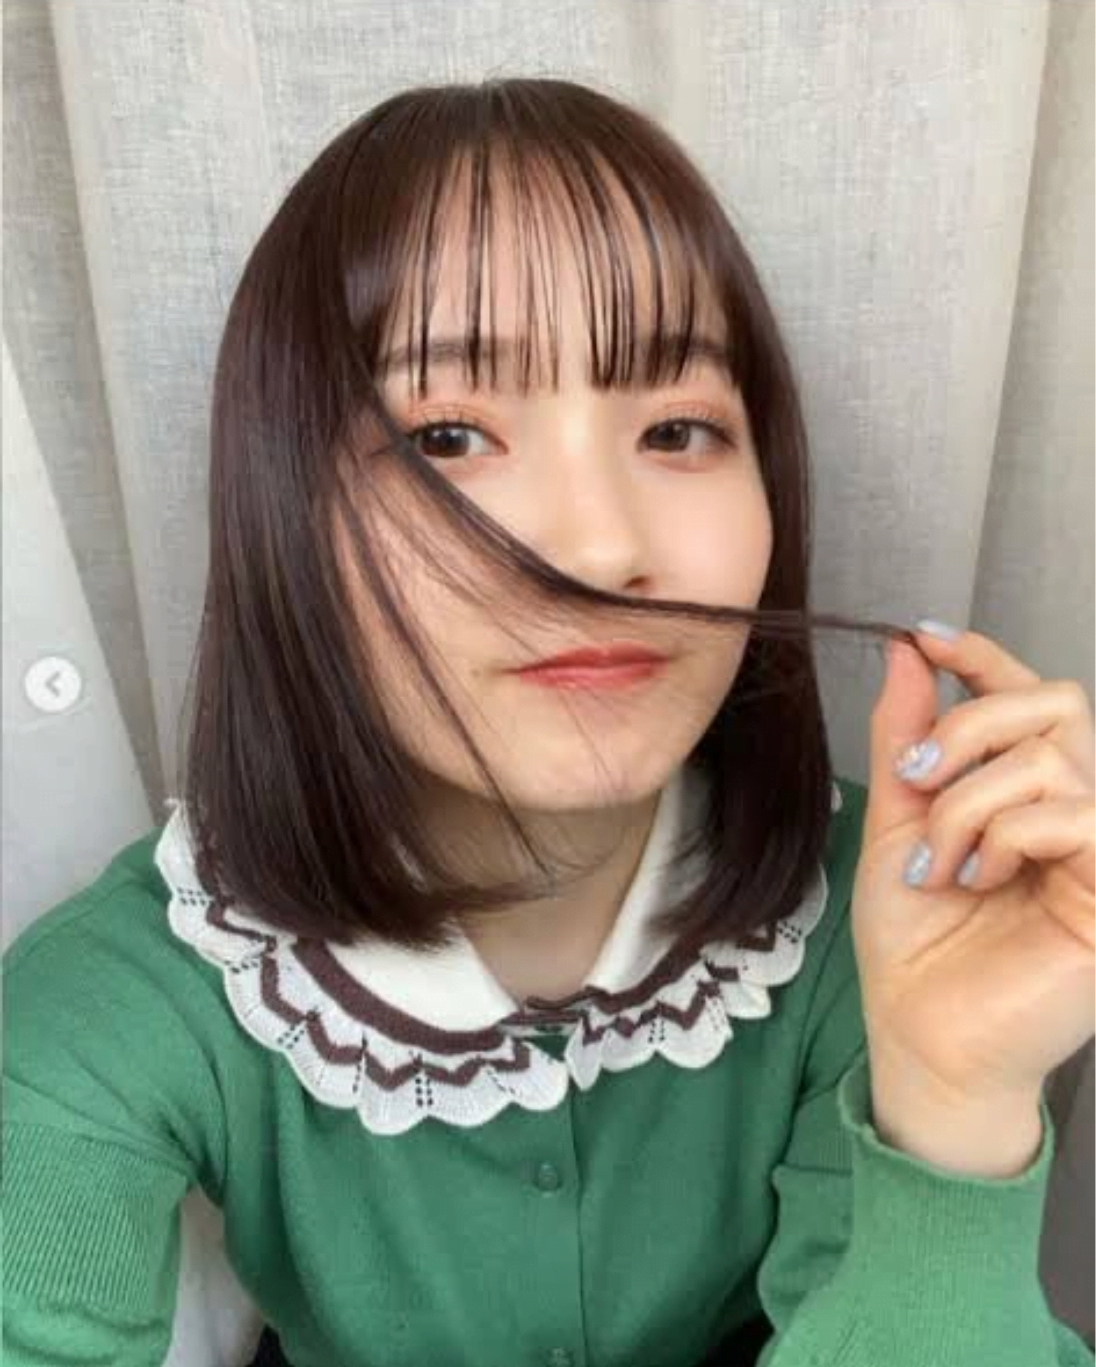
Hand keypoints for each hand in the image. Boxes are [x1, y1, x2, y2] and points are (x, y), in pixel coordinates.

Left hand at [851, 625, 1095, 1125]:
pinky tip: (978, 878)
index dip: (985, 656)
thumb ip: (906, 739)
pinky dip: (1007, 834)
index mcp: (1024, 793)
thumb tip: (907, 653)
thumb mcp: (895, 822)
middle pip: (1055, 703)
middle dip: (970, 725)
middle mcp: (1072, 812)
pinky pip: (1077, 816)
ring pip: (1049, 759)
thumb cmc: (913, 941)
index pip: (1030, 697)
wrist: (918, 1032)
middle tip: (920, 777)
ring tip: (938, 863)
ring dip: (967, 803)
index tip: (926, 637)